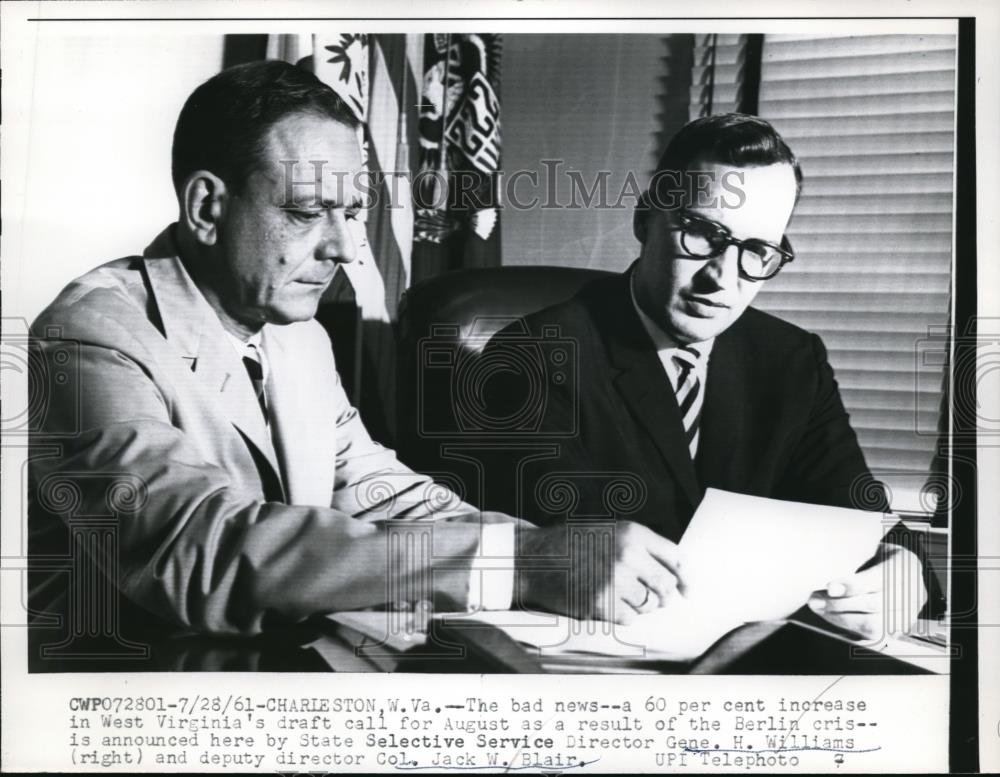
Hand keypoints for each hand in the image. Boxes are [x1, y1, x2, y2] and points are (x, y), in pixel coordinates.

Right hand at [515, 521, 685, 623]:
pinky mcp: (602, 604)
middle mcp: (628, 555)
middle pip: (666, 586)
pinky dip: (623, 616)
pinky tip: (606, 603)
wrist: (534, 558)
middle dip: (662, 596)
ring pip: (649, 605)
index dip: (685, 578)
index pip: (676, 558)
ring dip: (640, 606)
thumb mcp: (609, 532)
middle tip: (651, 598)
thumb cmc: (572, 545)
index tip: (688, 590)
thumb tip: (675, 577)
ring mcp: (615, 581)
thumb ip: (641, 548)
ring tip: (619, 596)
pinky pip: (630, 618)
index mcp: (633, 533)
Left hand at [807, 545, 926, 639]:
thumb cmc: (881, 559)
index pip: (878, 579)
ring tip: (821, 610)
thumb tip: (829, 582)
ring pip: (873, 625)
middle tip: (815, 600)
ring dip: (840, 619)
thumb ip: (853, 562)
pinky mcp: (900, 629)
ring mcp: (908, 614)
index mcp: (904, 567)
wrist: (906, 572)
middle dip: (839, 605)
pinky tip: (833, 618)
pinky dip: (849, 628)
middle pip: (874, 604)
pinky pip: (872, 635)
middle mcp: (911, 593)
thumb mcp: (870, 550)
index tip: (830, 588)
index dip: (853, 586)